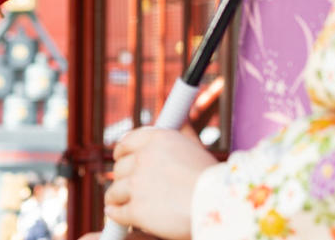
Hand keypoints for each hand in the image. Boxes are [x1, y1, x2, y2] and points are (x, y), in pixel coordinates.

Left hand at [102, 127, 216, 239]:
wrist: (220, 206)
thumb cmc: (212, 180)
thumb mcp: (196, 148)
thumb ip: (182, 132)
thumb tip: (180, 116)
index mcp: (157, 139)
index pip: (125, 142)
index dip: (121, 153)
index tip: (121, 159)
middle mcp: (143, 157)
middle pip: (119, 168)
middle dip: (124, 179)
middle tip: (132, 188)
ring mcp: (137, 183)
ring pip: (114, 191)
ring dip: (118, 199)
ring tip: (124, 204)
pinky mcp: (136, 209)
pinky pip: (116, 212)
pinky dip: (117, 216)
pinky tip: (122, 219)